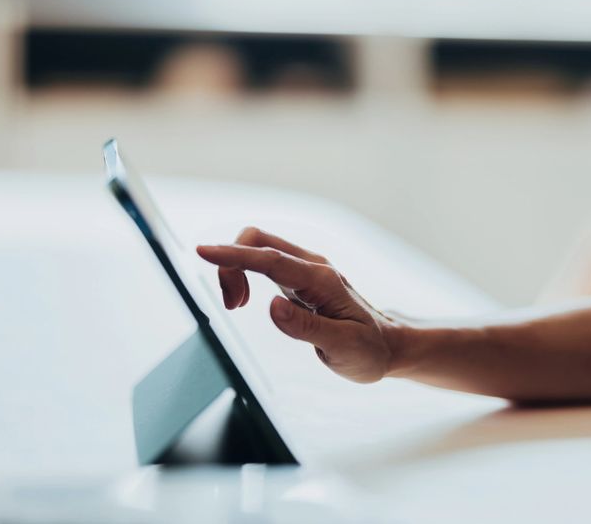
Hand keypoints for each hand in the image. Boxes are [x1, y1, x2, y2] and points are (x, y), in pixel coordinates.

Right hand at [197, 227, 402, 382]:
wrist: (387, 346)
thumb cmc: (368, 350)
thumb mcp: (342, 347)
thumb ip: (306, 327)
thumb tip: (272, 307)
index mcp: (322, 281)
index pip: (270, 259)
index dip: (235, 255)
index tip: (202, 251)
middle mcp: (313, 268)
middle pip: (260, 241)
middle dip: (232, 263)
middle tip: (232, 305)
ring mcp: (306, 271)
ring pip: (259, 248)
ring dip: (236, 269)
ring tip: (237, 305)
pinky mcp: (299, 279)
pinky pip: (263, 262)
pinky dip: (244, 273)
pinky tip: (245, 299)